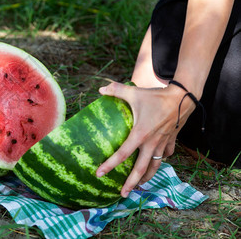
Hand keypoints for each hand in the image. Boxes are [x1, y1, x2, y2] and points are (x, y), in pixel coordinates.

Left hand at [95, 81, 195, 196]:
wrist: (183, 97)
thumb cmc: (157, 96)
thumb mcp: (134, 92)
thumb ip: (116, 90)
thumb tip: (100, 89)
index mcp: (140, 134)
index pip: (122, 153)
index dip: (109, 165)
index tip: (99, 174)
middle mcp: (151, 143)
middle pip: (140, 169)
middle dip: (131, 183)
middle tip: (122, 194)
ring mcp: (162, 144)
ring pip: (155, 166)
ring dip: (146, 177)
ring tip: (139, 186)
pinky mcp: (171, 141)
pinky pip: (165, 155)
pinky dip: (159, 161)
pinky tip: (155, 163)